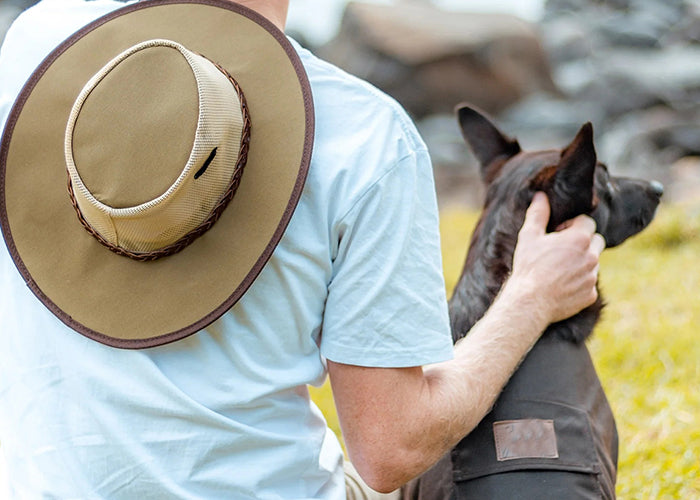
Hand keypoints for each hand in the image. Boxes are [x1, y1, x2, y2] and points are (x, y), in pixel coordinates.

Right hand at [508, 192, 604, 323]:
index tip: (558, 234)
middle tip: (561, 250)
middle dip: (583, 242)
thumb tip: (541, 196)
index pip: (587, 222)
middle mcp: (592, 256)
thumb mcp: (529, 236)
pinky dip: (579, 283)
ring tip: (558, 269)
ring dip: (581, 262)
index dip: (572, 226)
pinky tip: (560, 285)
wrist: (530, 302)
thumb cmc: (528, 267)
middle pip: (596, 241)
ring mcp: (592, 277)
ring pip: (593, 263)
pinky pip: (589, 283)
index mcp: (579, 239)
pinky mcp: (591, 295)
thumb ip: (538, 214)